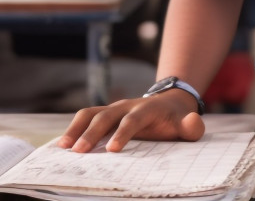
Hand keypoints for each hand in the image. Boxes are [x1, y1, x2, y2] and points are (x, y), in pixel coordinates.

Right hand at [59, 89, 204, 152]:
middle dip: (91, 133)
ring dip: (76, 128)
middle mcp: (126, 105)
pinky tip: (62, 145)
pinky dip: (72, 128)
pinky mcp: (104, 113)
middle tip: (78, 152)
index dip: (122, 133)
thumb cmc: (177, 119)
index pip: (133, 119)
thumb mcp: (188, 123)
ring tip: (63, 147)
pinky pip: (85, 117)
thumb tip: (193, 123)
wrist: (169, 102)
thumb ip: (192, 126)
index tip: (111, 150)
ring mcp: (113, 108)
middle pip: (106, 116)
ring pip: (90, 113)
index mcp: (147, 109)